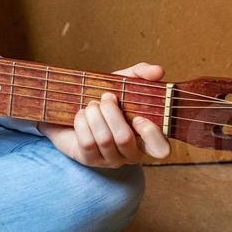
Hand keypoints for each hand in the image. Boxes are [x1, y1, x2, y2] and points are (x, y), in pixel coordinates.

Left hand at [38, 62, 171, 167]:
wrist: (70, 110)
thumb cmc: (104, 101)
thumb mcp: (122, 84)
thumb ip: (140, 75)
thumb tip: (158, 70)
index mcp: (146, 137)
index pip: (161, 149)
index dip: (151, 134)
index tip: (137, 115)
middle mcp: (131, 153)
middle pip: (124, 139)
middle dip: (111, 113)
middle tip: (106, 97)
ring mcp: (110, 160)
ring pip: (104, 139)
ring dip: (94, 115)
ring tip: (91, 104)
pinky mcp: (90, 160)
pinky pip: (87, 143)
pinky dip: (82, 123)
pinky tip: (81, 114)